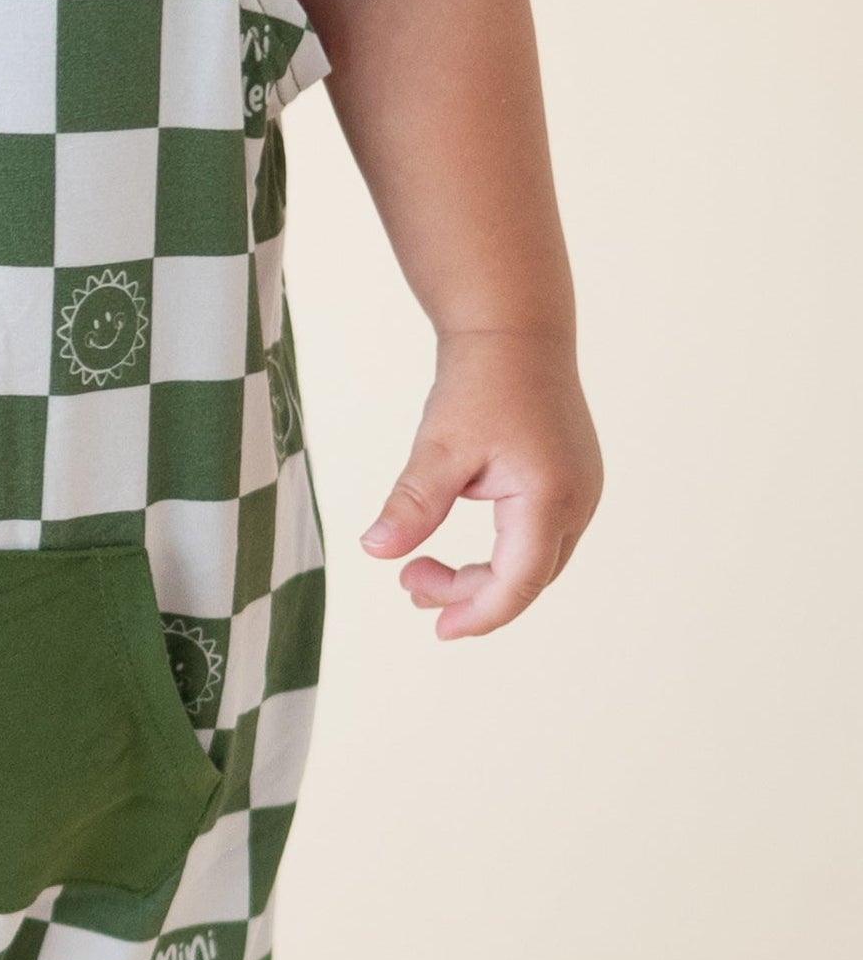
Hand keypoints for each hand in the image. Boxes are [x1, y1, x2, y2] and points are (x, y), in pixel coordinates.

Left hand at [361, 329, 601, 639]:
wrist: (515, 330)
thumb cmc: (480, 381)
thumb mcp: (439, 445)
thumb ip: (413, 503)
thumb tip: (375, 550)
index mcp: (550, 497)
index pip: (518, 582)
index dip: (478, 613)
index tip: (438, 629)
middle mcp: (579, 501)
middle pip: (528, 578)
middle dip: (471, 596)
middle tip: (410, 586)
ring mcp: (583, 493)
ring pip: (535, 561)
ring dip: (484, 577)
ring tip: (420, 573)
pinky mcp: (573, 483)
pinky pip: (540, 538)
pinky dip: (501, 554)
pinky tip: (458, 551)